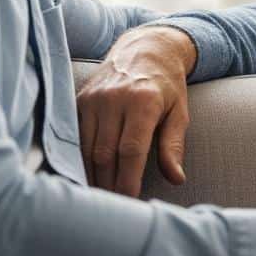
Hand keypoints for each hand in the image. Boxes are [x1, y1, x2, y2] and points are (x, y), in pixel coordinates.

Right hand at [75, 25, 195, 196]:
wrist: (145, 49)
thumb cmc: (167, 85)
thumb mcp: (179, 112)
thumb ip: (174, 146)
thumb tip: (176, 179)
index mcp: (144, 101)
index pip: (131, 149)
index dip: (128, 178)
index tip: (130, 200)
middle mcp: (115, 99)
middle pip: (106, 152)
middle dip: (109, 183)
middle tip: (115, 206)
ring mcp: (94, 98)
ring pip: (87, 147)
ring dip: (92, 174)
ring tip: (100, 196)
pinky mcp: (79, 100)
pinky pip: (76, 135)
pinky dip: (79, 158)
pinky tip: (85, 174)